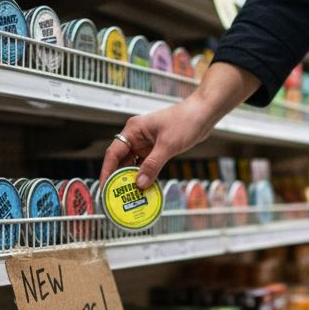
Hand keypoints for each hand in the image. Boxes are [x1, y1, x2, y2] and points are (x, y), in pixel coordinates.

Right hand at [102, 98, 219, 189]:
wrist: (203, 114)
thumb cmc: (185, 120)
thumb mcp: (167, 145)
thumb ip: (152, 165)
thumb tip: (140, 183)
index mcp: (133, 130)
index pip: (114, 153)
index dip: (107, 171)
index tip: (105, 186)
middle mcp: (137, 136)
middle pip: (122, 160)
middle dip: (119, 178)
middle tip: (117, 195)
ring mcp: (146, 143)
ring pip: (134, 164)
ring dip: (133, 178)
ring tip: (130, 194)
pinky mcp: (156, 148)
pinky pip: (146, 165)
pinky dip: (145, 175)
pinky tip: (145, 187)